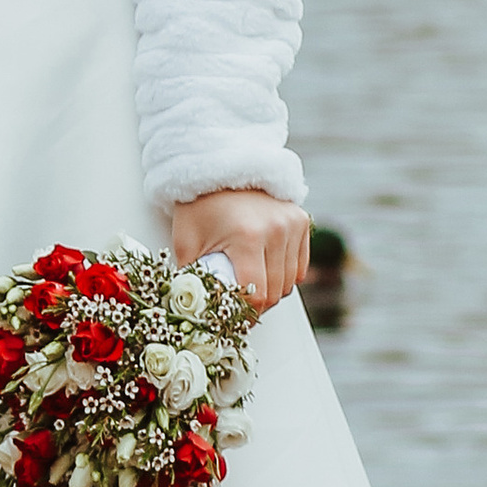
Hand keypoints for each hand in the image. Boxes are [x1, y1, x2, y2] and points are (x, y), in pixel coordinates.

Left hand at [170, 188, 310, 310]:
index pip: (255, 295)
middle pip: (274, 292)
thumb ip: (192, 279)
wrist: (220, 164)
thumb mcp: (185, 242)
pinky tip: (265, 271)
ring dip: (271, 292)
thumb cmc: (199, 204)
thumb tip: (196, 312)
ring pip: (290, 282)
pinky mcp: (301, 220)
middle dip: (256, 307)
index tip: (232, 322)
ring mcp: (292, 224)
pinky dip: (285, 275)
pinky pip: (299, 266)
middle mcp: (276, 230)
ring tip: (249, 288)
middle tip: (238, 309)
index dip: (244, 315)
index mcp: (246, 237)